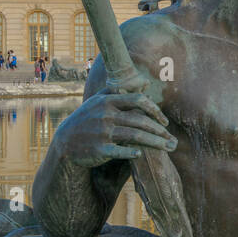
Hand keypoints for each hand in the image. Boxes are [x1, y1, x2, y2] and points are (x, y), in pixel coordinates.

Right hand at [55, 86, 175, 167]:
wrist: (65, 141)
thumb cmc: (87, 119)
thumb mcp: (99, 101)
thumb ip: (121, 91)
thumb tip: (144, 82)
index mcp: (107, 101)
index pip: (138, 100)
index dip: (155, 110)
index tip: (165, 122)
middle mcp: (105, 115)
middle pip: (140, 120)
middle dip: (160, 130)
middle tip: (172, 139)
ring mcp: (101, 132)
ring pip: (135, 136)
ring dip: (155, 143)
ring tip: (168, 148)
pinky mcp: (98, 149)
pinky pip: (120, 151)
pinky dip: (132, 153)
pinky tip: (141, 154)